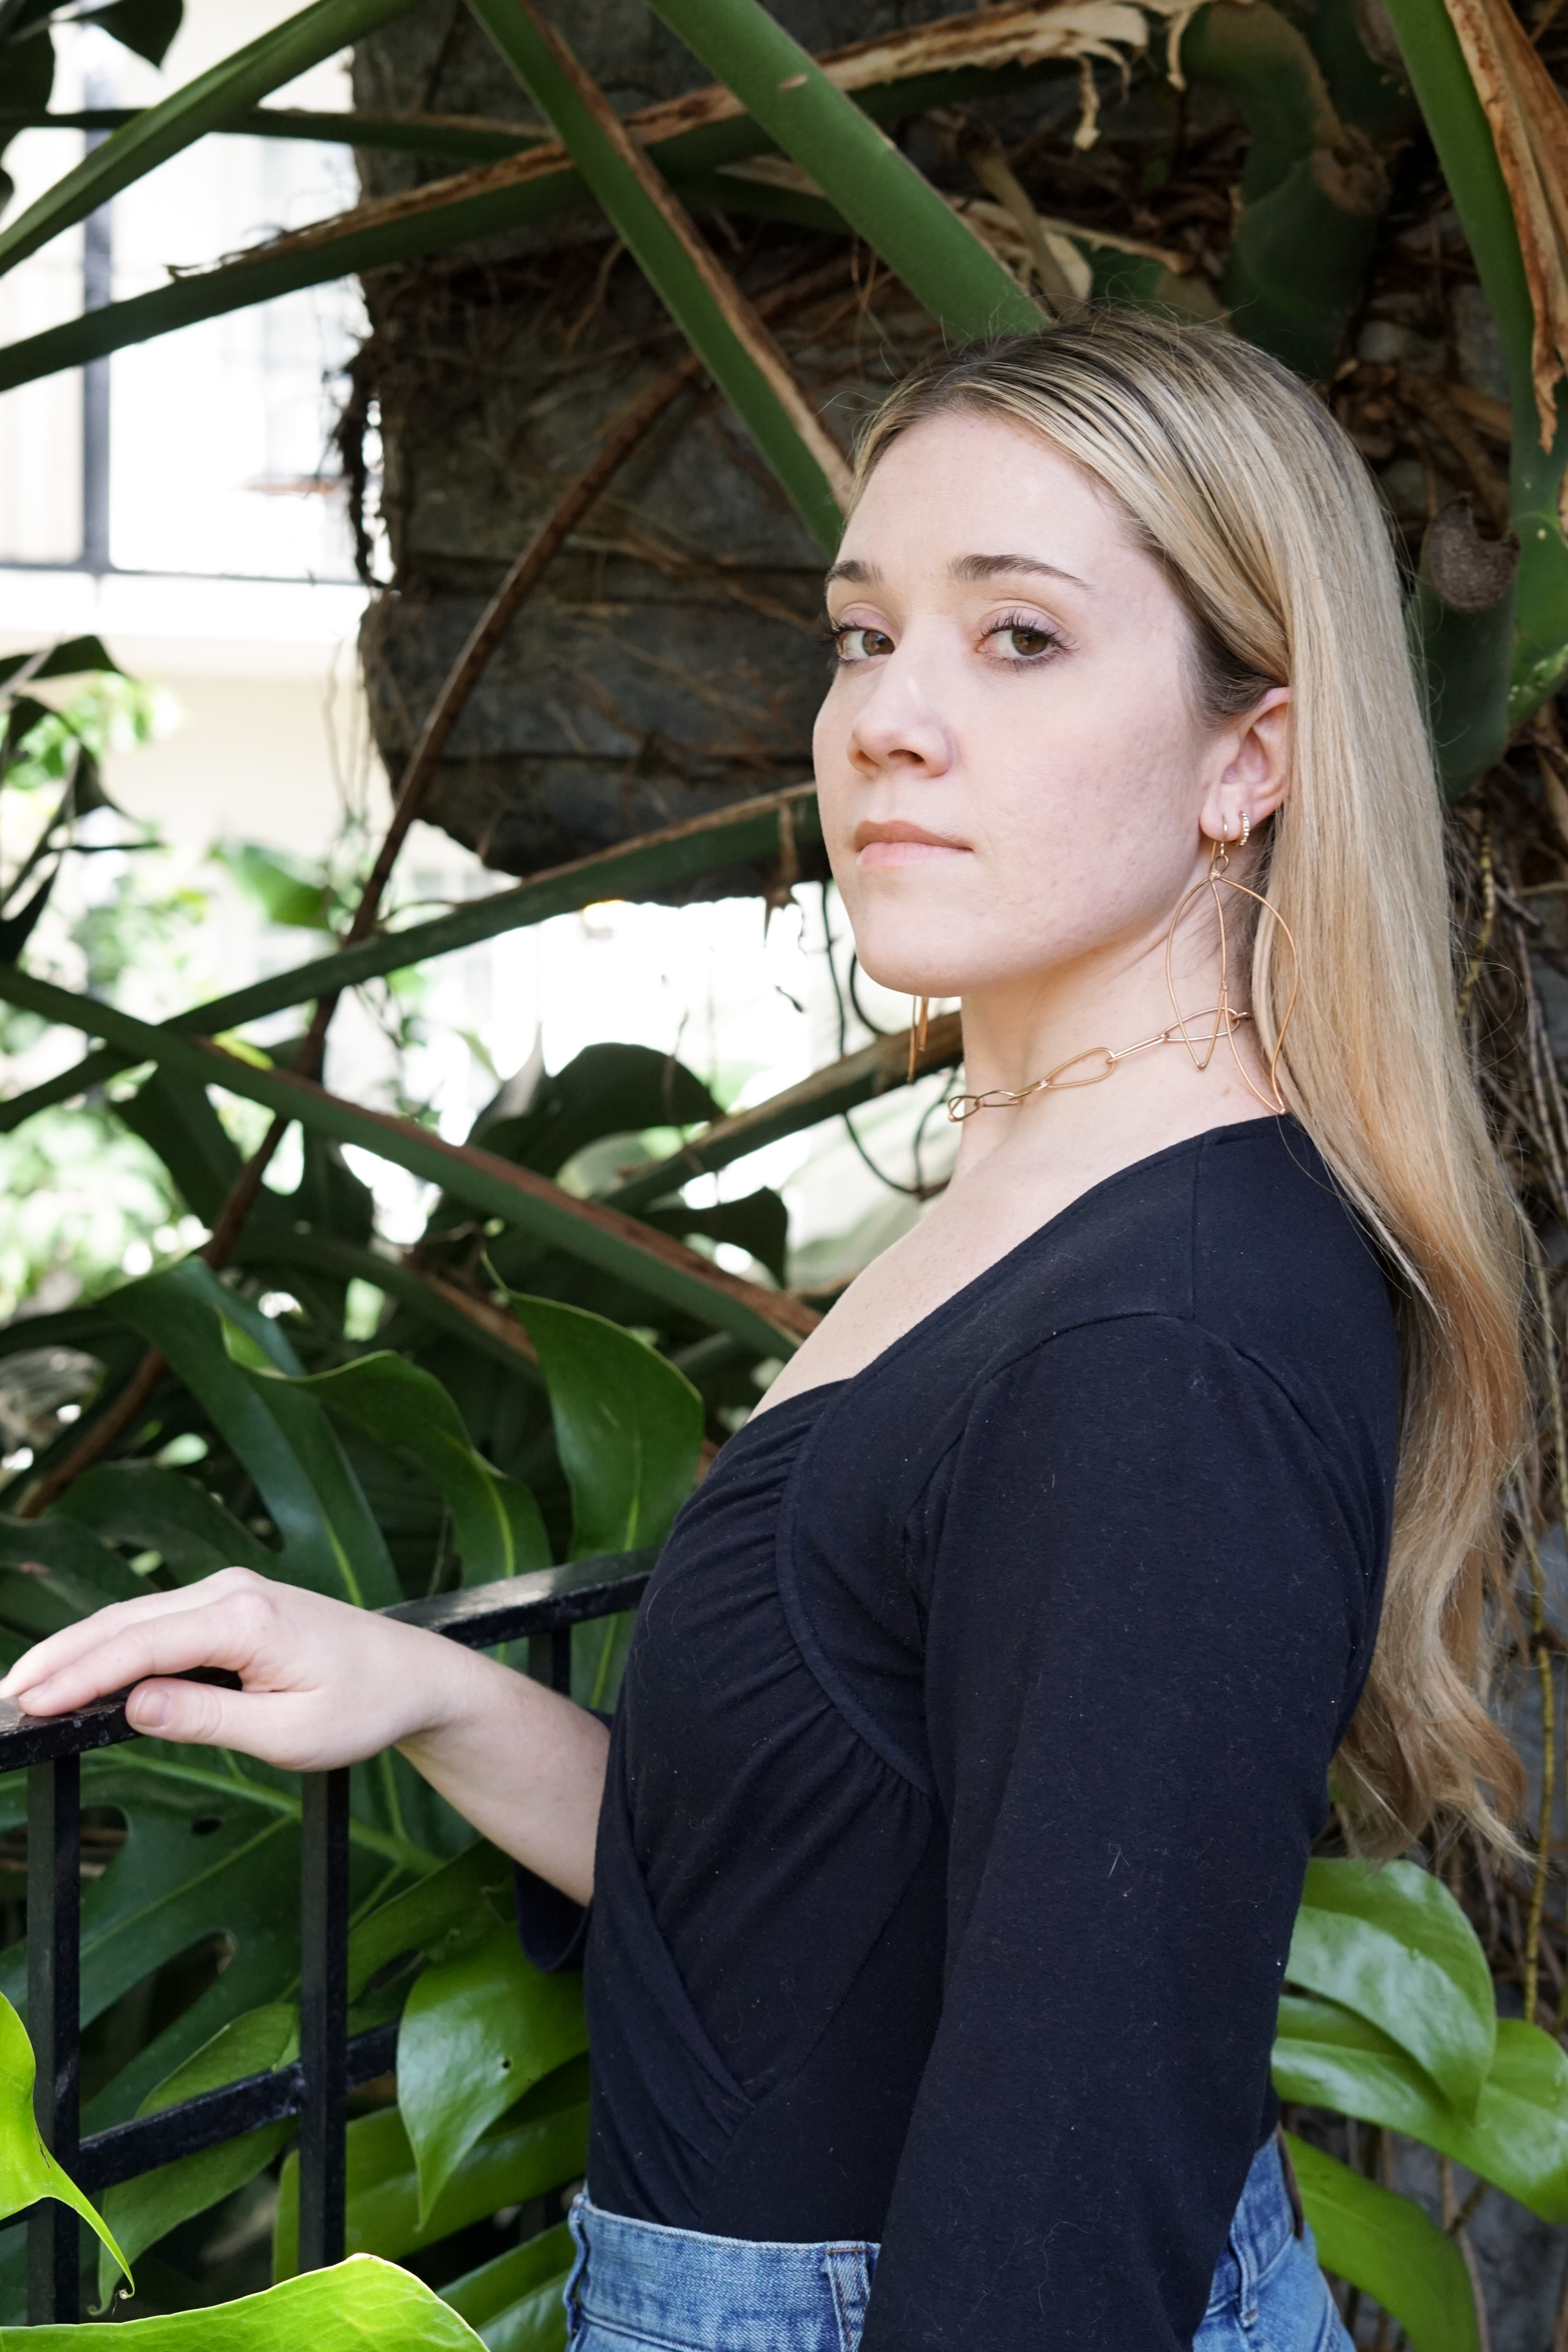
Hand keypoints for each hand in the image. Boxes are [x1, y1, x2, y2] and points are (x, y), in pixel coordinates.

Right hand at [0, 1567, 609, 1899]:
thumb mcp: (290, 1734)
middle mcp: (230, 1591)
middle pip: (122, 1623)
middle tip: (2, 1700)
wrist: (416, 1674)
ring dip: (75, 1652)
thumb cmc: (362, 1708)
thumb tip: (132, 1705)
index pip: (138, 1648)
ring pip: (132, 1619)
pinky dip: (109, 1646)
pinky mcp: (228, 1605)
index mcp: (246, 1619)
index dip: (76, 1677)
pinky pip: (154, 1623)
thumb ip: (208, 1719)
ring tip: (21, 1690)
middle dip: (56, 1660)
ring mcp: (227, 1592)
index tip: (25, 1705)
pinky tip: (77, 1673)